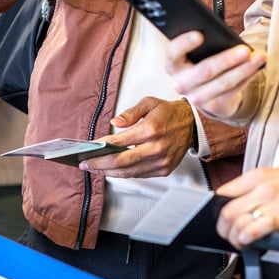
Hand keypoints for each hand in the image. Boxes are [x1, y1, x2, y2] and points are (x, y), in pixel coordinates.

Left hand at [80, 97, 195, 177]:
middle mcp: (156, 148)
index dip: (102, 147)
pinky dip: (124, 173)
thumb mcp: (149, 103)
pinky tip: (113, 170)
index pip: (119, 142)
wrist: (192, 124)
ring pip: (129, 172)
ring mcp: (161, 162)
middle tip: (85, 164)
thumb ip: (130, 113)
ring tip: (95, 169)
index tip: (89, 149)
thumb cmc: (168, 112)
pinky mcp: (164, 170)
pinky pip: (139, 175)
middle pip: (121, 162)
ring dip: (109, 172)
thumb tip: (114, 122)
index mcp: (151, 130)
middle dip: (100, 164)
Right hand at [165, 34, 264, 119]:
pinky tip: (257, 67)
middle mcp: (181, 84)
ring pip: (224, 82)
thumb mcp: (196, 53)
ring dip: (244, 69)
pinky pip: (234, 90)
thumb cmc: (201, 63)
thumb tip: (221, 35)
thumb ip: (202, 43)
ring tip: (259, 56)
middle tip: (245, 50)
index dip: (184, 43)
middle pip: (205, 70)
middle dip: (227, 59)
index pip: (173, 53)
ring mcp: (196, 98)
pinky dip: (247, 77)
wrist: (206, 93)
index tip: (200, 34)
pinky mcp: (214, 107)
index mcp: (173, 65)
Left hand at [215, 166, 278, 247]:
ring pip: (237, 222)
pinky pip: (255, 230)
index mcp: (259, 175)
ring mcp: (273, 202)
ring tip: (240, 243)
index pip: (224, 193)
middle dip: (223, 229)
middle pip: (226, 211)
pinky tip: (249, 243)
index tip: (222, 221)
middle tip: (229, 237)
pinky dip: (247, 239)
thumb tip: (239, 202)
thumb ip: (258, 187)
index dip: (217, 211)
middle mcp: (263, 187)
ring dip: (234, 238)